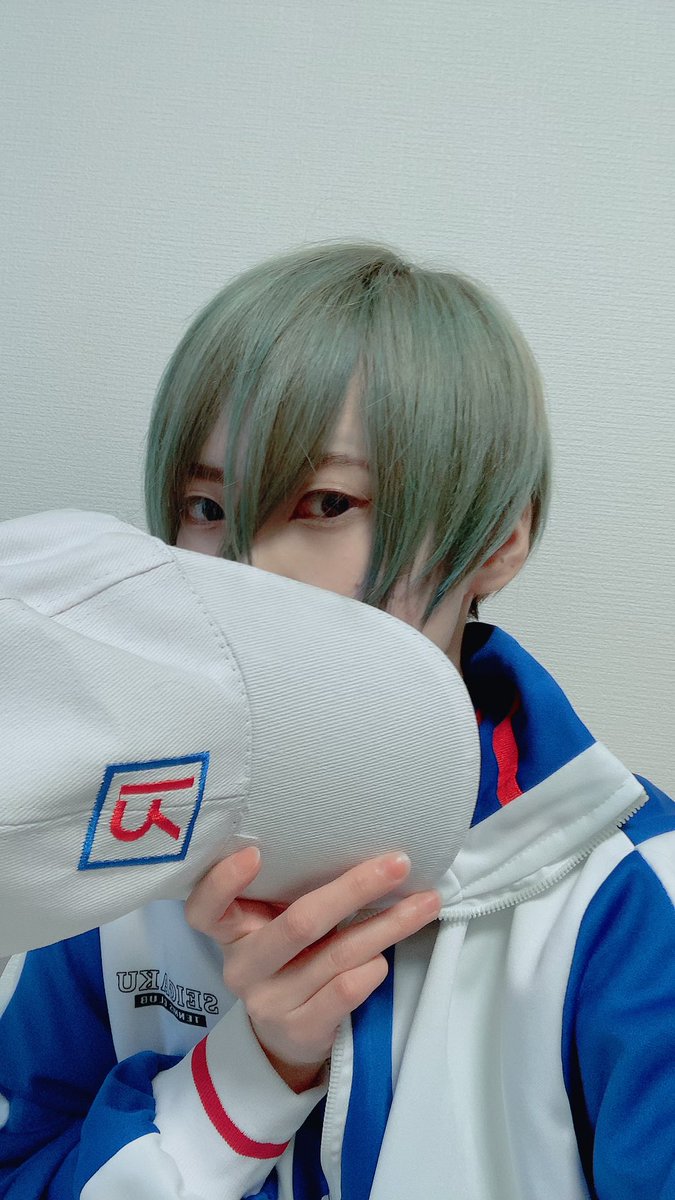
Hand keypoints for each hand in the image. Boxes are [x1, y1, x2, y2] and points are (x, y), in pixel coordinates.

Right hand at [185, 847, 439, 1091]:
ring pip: (335, 955)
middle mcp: (244, 967)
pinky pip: (343, 992)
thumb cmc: (288, 957)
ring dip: (388, 925)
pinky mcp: (300, 1029)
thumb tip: (352, 835)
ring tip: (425, 902)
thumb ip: (290, 890)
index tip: (254, 853)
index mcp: (231, 931)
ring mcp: (270, 1002)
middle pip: (298, 923)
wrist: (286, 1035)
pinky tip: (388, 956)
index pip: (205, 908)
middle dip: (354, 889)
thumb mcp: (273, 923)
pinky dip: (371, 969)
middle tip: (397, 863)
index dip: (223, 882)